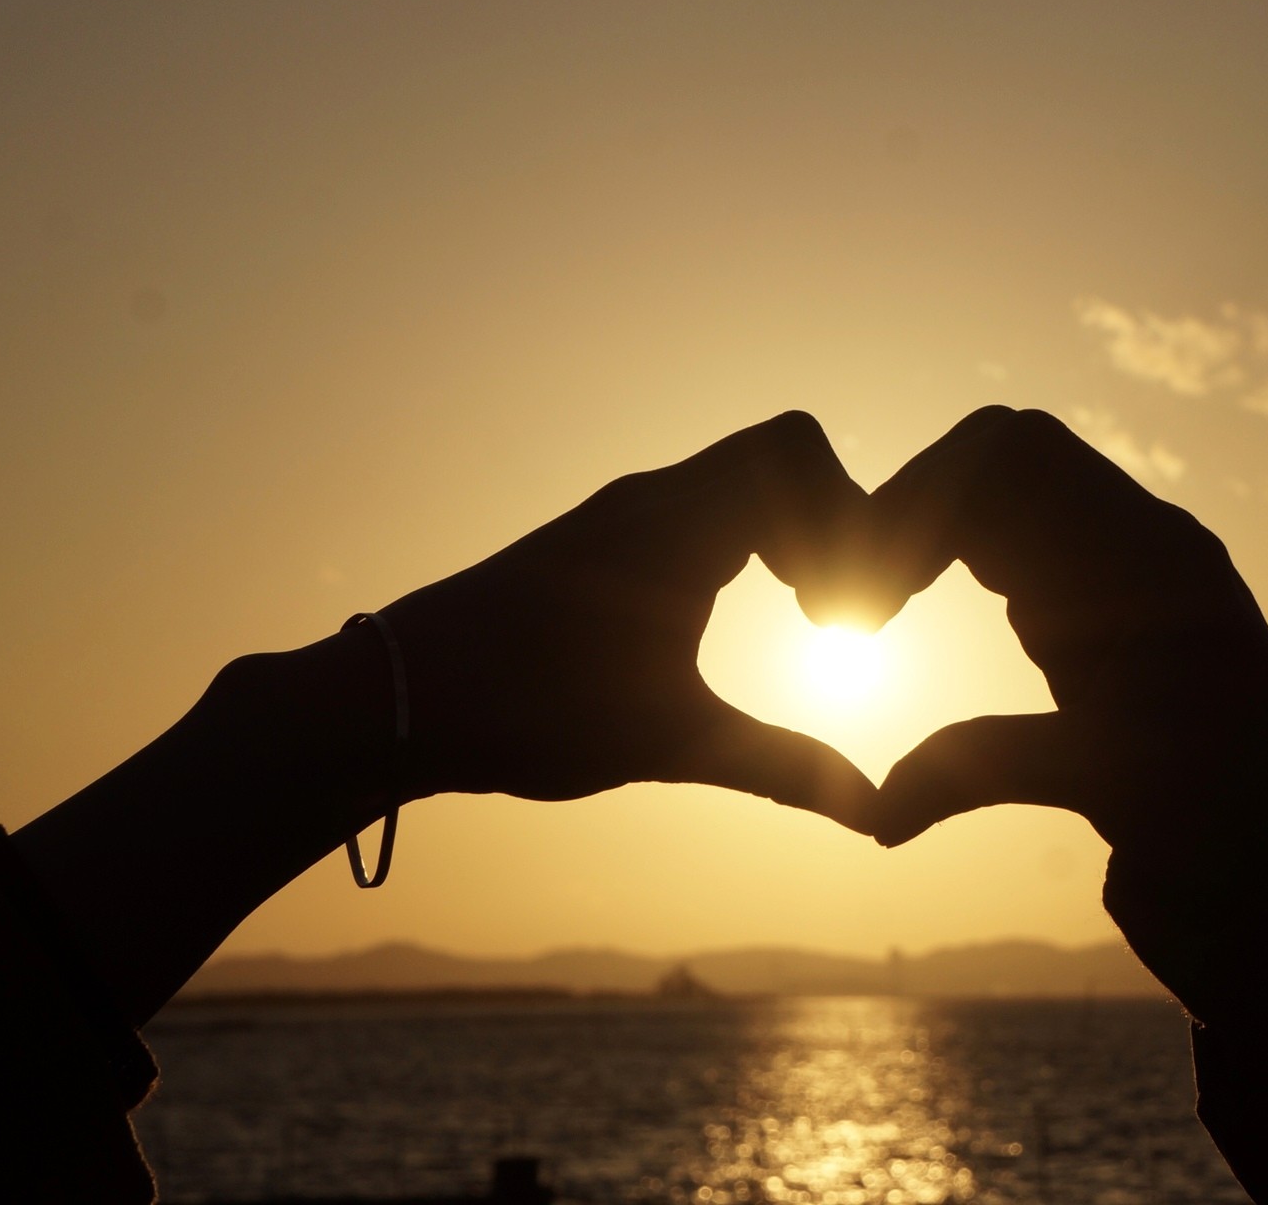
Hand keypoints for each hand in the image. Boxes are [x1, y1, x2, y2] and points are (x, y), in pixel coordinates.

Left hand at [381, 410, 878, 832]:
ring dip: (785, 535)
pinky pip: (695, 507)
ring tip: (799, 621)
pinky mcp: (595, 542)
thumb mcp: (671, 743)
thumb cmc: (527, 713)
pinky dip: (738, 544)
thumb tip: (876, 813)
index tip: (845, 620)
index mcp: (678, 524)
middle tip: (833, 617)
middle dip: (830, 525)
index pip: (797, 453)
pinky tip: (717, 620)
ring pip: (734, 481)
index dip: (850, 521)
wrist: (391, 700)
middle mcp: (650, 499)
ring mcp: (619, 515)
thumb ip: (783, 767)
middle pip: (778, 455)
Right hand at [867, 406, 1267, 850]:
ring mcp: (1116, 541)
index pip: (1010, 464)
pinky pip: (1010, 513)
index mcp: (1148, 562)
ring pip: (999, 473)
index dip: (917, 509)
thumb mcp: (1110, 787)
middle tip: (855, 599)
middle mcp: (1136, 530)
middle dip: (911, 504)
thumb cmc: (1218, 796)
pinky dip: (946, 542)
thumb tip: (875, 814)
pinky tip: (905, 602)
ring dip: (924, 522)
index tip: (867, 599)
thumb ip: (990, 773)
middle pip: (1000, 448)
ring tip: (868, 607)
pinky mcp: (1095, 565)